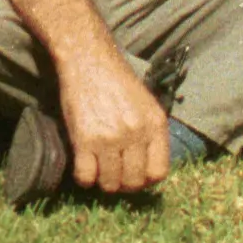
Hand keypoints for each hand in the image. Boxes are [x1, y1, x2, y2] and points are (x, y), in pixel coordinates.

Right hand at [56, 44, 171, 194]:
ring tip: (98, 169)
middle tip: (113, 174)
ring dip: (103, 181)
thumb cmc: (116, 81)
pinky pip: (86, 176)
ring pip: (110, 183)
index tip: (134, 175)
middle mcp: (136, 132)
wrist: (88, 58)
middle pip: (134, 182)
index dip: (145, 180)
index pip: (159, 173)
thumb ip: (151, 134)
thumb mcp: (146, 104)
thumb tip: (148, 170)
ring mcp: (110, 137)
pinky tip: (83, 166)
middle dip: (123, 184)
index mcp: (155, 124)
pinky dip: (84, 177)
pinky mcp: (84, 139)